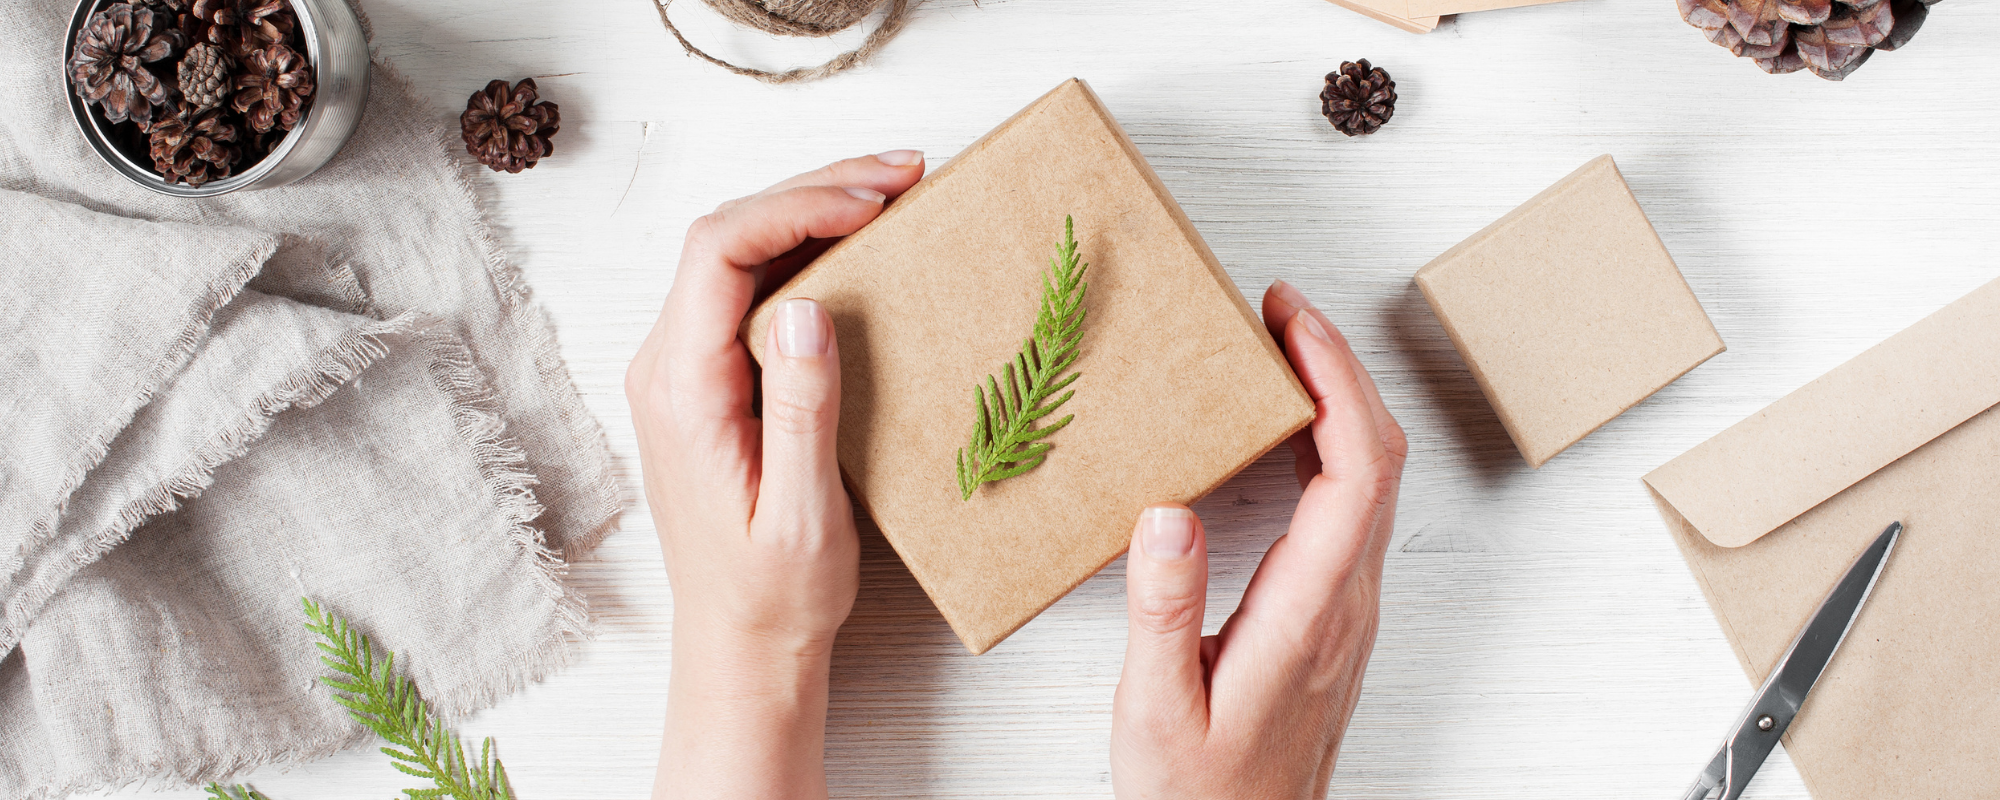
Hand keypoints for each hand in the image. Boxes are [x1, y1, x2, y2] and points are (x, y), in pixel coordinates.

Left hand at [629, 150, 926, 799]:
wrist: (740, 646)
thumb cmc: (774, 594)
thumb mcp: (803, 512)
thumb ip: (802, 408)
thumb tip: (808, 305)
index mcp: (682, 390)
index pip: (719, 252)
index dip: (796, 207)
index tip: (874, 205)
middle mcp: (667, 367)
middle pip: (727, 235)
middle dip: (814, 190)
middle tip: (905, 173)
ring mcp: (684, 369)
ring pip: (738, 253)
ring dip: (812, 212)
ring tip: (895, 191)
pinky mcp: (710, 380)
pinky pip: (749, 288)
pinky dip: (807, 252)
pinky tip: (861, 245)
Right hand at [1110, 280, 1407, 799]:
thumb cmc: (1199, 795)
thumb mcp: (1157, 712)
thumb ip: (1162, 612)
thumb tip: (1168, 513)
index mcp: (1308, 617)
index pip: (1354, 472)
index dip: (1333, 382)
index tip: (1290, 323)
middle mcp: (1346, 607)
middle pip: (1380, 460)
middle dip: (1340, 368)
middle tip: (1282, 312)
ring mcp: (1348, 613)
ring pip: (1374, 482)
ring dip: (1339, 404)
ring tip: (1281, 354)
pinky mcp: (1334, 620)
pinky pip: (1353, 511)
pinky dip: (1329, 449)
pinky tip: (1286, 436)